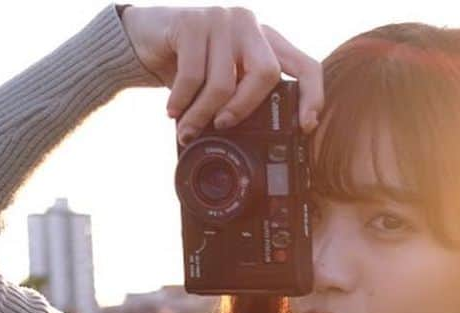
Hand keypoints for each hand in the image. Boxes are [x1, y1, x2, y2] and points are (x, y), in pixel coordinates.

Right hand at [119, 5, 323, 142]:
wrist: (147, 38)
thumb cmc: (192, 67)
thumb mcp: (226, 84)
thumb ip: (245, 101)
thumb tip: (261, 147)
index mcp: (267, 42)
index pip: (305, 66)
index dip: (312, 97)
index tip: (306, 126)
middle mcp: (250, 25)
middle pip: (266, 74)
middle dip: (244, 108)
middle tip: (223, 127)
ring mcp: (222, 19)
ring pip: (224, 81)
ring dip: (202, 115)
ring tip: (189, 130)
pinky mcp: (193, 21)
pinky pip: (193, 75)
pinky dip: (183, 102)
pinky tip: (173, 111)